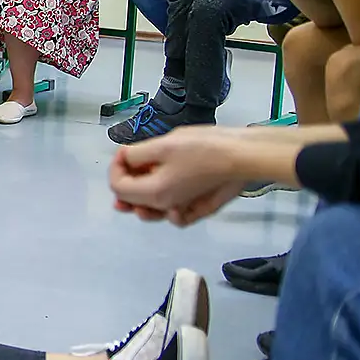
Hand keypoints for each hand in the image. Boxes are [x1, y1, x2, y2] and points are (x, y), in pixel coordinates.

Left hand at [109, 126, 248, 226]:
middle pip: (132, 202)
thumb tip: (125, 158)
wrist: (244, 156)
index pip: (118, 187)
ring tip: (141, 177)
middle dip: (126, 181)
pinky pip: (175, 214)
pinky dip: (166, 208)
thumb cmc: (204, 148)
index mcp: (154, 194)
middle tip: (129, 163)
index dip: (116, 166)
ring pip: (152, 210)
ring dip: (141, 196)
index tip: (126, 151)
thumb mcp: (162, 145)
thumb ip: (136, 155)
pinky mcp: (199, 208)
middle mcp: (167, 208)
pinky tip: (167, 192)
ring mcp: (184, 210)